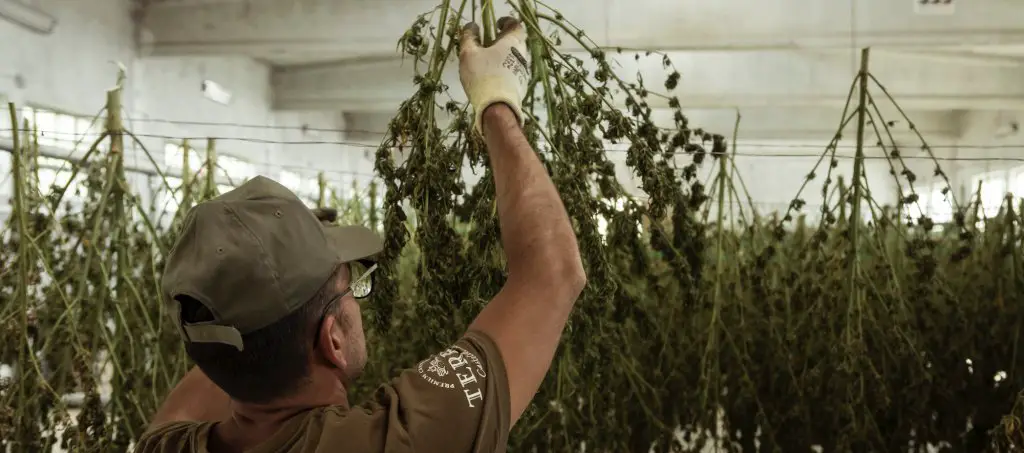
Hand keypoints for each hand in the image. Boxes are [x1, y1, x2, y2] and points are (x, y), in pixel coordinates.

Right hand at [458, 16, 530, 134]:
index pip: (515, 25)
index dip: (506, 22)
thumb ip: (469, 37)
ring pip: (514, 58)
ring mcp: (523, 72)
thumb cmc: (483, 76)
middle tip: (489, 43)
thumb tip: (472, 27)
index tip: (496, 24)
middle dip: (503, 41)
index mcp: (513, 42)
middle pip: (515, 42)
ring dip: (503, 57)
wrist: (498, 108)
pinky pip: (513, 73)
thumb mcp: (469, 54)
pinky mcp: (521, 87)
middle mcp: (522, 55)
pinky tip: (492, 78)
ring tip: (487, 62)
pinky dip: (504, 71)